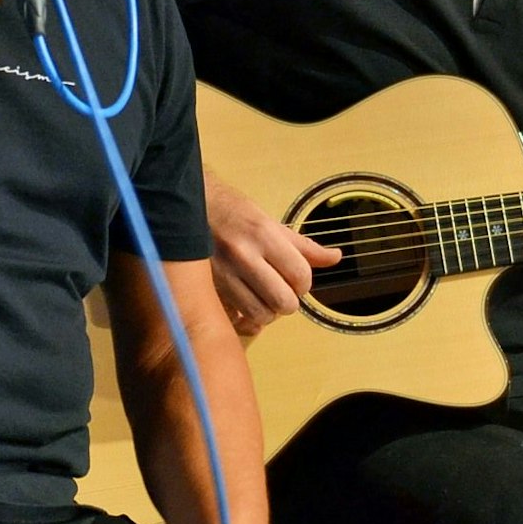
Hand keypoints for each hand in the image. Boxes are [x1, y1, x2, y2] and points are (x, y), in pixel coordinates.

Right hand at [205, 172, 341, 334]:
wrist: (187, 208)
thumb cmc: (232, 212)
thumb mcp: (270, 222)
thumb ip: (303, 246)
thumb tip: (335, 257)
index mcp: (263, 235)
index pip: (299, 274)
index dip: (304, 283)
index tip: (297, 278)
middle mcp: (244, 255)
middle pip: (284, 301)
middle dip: (289, 300)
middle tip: (282, 289)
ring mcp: (224, 273)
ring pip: (261, 314)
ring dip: (269, 311)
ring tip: (265, 296)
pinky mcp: (210, 286)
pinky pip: (238, 316)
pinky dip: (248, 315)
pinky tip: (249, 302)